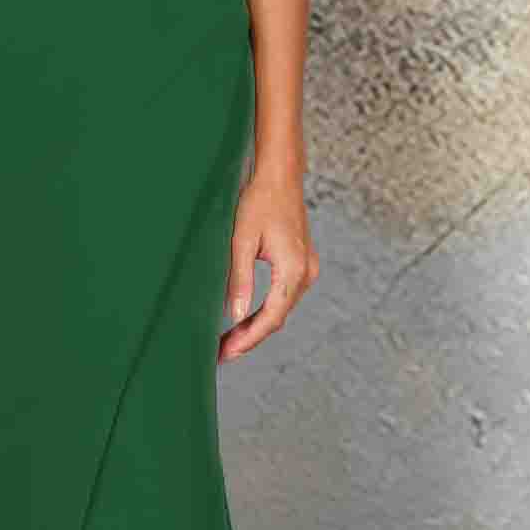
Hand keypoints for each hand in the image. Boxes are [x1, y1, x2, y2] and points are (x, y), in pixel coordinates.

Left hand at [220, 167, 317, 361]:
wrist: (279, 176)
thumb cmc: (259, 201)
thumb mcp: (241, 240)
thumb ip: (239, 279)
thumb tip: (234, 316)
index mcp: (293, 269)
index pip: (271, 317)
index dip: (248, 339)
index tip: (227, 353)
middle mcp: (305, 273)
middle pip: (278, 318)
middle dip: (250, 338)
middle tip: (222, 353)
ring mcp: (307, 269)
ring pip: (281, 309)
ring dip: (257, 327)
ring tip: (229, 340)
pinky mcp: (302, 264)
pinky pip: (284, 297)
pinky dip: (265, 311)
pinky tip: (245, 319)